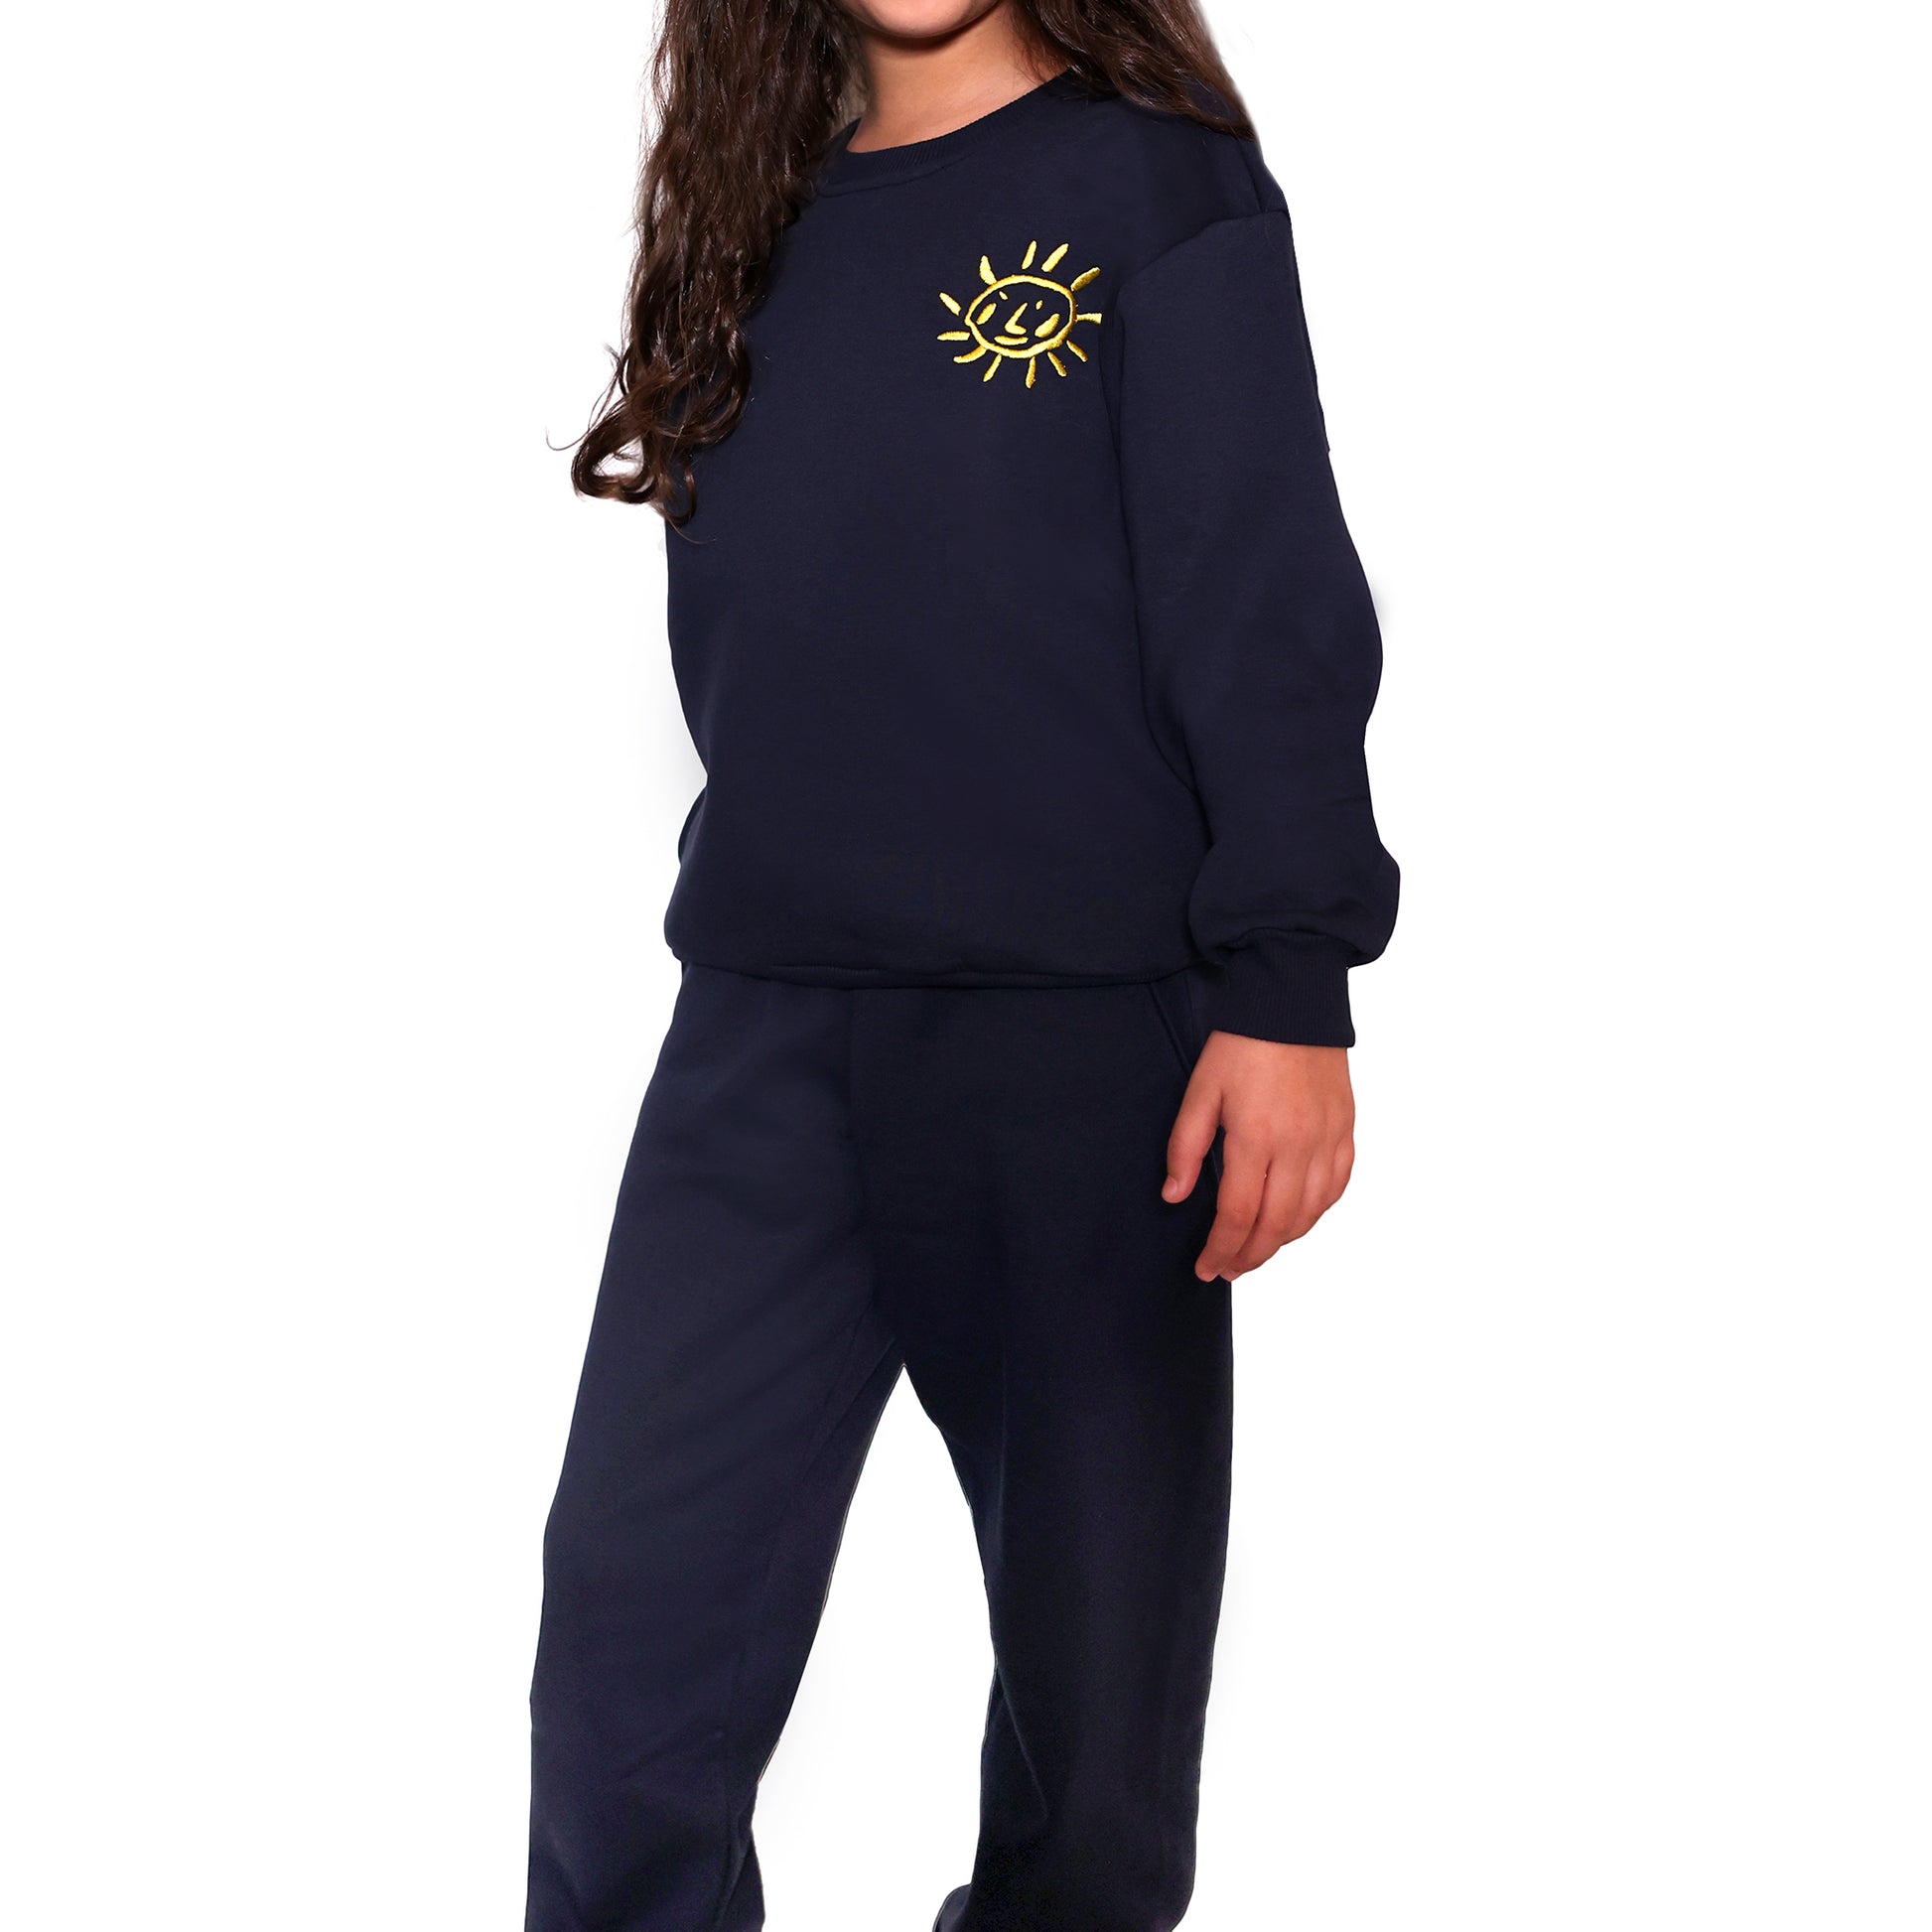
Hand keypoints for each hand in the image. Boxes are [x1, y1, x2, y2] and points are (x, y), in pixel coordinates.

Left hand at [1163, 1033, 1355, 1280]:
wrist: (1293, 1003)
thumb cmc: (1242, 1044)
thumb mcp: (1200, 1091)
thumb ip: (1186, 1147)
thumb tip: (1174, 1195)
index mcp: (1257, 1137)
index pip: (1239, 1215)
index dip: (1221, 1249)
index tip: (1206, 1268)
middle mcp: (1299, 1146)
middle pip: (1277, 1225)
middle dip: (1250, 1256)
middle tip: (1228, 1270)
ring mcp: (1328, 1139)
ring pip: (1311, 1213)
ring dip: (1282, 1241)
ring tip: (1256, 1251)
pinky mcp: (1346, 1129)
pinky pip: (1337, 1187)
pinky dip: (1316, 1212)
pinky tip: (1296, 1219)